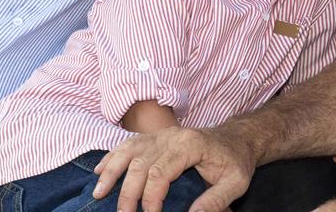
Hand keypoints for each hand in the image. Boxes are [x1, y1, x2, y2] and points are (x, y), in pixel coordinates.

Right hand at [93, 126, 255, 211]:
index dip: (150, 198)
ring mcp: (163, 134)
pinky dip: (113, 156)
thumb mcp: (236, 183)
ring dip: (111, 171)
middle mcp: (172, 136)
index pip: (160, 172)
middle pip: (140, 163)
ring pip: (130, 150)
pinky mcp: (157, 137)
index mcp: (191, 145)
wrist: (237, 138)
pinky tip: (100, 171)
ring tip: (98, 193)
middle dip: (127, 193)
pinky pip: (130, 144)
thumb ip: (216, 200)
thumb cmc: (236, 161)